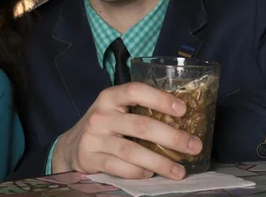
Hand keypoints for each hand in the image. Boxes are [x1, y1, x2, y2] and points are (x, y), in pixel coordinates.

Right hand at [52, 82, 202, 179]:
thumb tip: (182, 119)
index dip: (160, 98)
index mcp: (110, 97)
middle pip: (140, 125)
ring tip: (180, 171)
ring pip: (132, 151)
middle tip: (194, 145)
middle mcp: (101, 115)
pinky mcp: (91, 158)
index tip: (183, 110)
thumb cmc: (104, 125)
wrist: (71, 146)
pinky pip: (120, 167)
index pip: (135, 91)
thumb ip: (139, 110)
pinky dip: (138, 172)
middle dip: (171, 137)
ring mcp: (94, 137)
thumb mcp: (116, 110)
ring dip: (160, 162)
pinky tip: (151, 174)